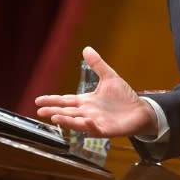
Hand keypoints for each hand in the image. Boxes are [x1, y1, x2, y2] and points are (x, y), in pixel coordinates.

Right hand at [35, 47, 157, 137]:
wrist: (140, 111)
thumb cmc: (124, 97)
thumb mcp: (109, 77)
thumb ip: (97, 64)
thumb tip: (86, 48)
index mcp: (86, 101)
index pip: (66, 101)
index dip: (52, 100)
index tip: (38, 101)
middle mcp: (88, 113)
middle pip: (67, 112)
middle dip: (53, 111)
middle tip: (40, 111)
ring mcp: (96, 122)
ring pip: (78, 122)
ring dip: (67, 121)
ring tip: (55, 117)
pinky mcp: (106, 130)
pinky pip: (95, 130)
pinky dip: (90, 126)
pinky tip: (86, 122)